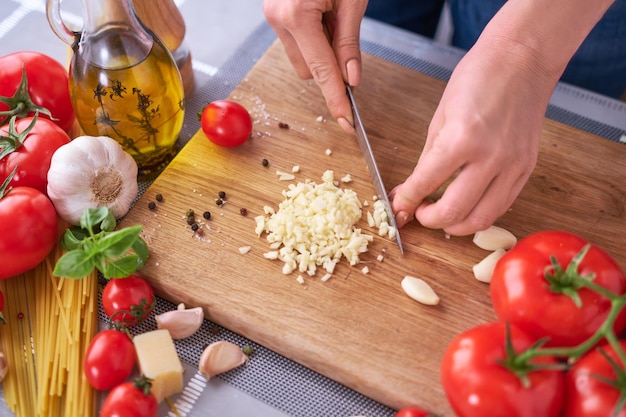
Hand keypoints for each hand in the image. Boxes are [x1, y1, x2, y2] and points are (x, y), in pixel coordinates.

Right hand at [263, 0, 368, 131]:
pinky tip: (321, 13)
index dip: (336, 97)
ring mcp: (273, 15)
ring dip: (321, 49)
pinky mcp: (274, 13)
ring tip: (332, 13)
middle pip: (308, 69)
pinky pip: (296, 40)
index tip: (346, 120)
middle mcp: (278, 17)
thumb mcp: (352, 1)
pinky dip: (313, 37)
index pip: (321, 69)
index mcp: (297, 14)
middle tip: (347, 31)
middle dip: (330, 64)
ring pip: (301, 58)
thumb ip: (348, 42)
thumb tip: (351, 79)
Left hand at [391, 42, 550, 235]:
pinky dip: (480, 214)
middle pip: (453, 213)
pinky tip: (467, 207)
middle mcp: (489, 158)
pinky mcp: (526, 169)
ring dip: (455, 226)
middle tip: (419, 213)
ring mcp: (512, 166)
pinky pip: (502, 206)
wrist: (522, 60)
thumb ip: (427, 159)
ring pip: (481, 219)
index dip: (406, 201)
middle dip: (428, 220)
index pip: (425, 184)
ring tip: (442, 216)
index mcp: (461, 139)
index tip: (399, 206)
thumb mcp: (440, 116)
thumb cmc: (478, 78)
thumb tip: (411, 189)